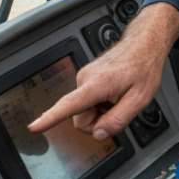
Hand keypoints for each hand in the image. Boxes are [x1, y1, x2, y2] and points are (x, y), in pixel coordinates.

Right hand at [27, 3, 178, 140]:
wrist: (143, 44)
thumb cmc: (143, 66)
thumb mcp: (140, 99)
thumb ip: (118, 120)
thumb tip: (99, 134)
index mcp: (96, 84)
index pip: (68, 106)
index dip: (50, 118)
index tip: (34, 126)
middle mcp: (84, 79)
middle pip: (80, 119)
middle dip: (98, 121)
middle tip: (118, 107)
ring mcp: (83, 78)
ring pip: (85, 111)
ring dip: (101, 111)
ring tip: (118, 97)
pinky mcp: (85, 79)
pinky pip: (88, 102)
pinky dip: (101, 103)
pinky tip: (114, 93)